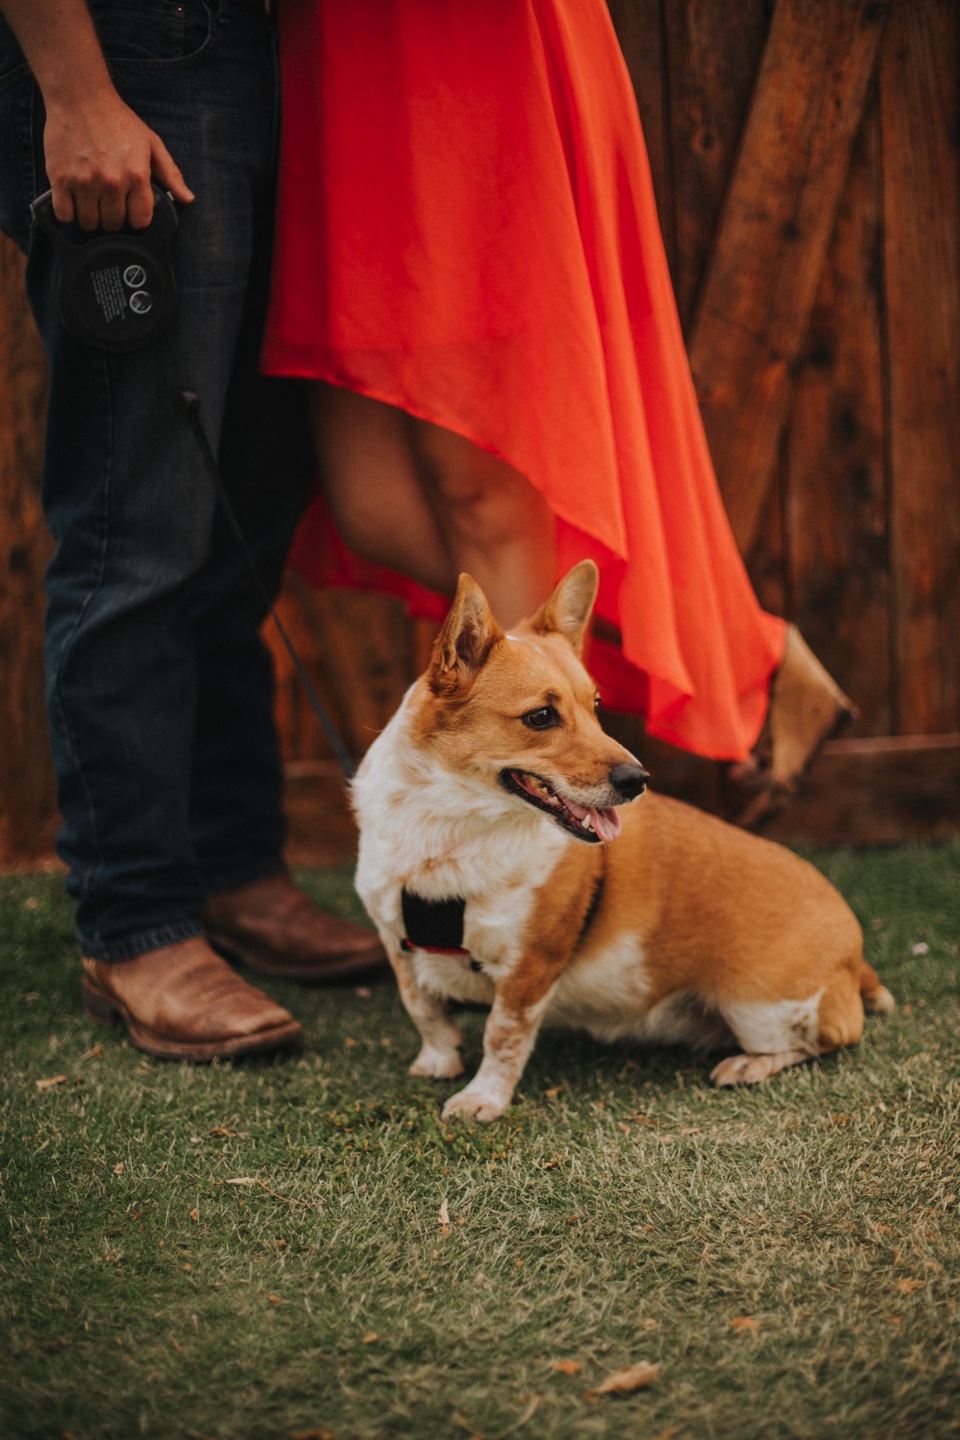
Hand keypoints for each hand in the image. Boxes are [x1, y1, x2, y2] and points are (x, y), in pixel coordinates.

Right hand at [43, 88, 194, 231]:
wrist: (80, 96)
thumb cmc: (118, 120)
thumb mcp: (152, 143)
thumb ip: (171, 174)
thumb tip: (188, 199)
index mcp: (137, 176)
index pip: (140, 222)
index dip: (135, 219)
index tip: (130, 211)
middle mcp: (111, 182)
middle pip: (113, 225)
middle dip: (113, 219)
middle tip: (109, 204)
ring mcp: (84, 182)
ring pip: (89, 224)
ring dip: (91, 219)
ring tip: (91, 204)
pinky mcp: (60, 179)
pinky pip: (64, 215)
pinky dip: (69, 215)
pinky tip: (73, 203)